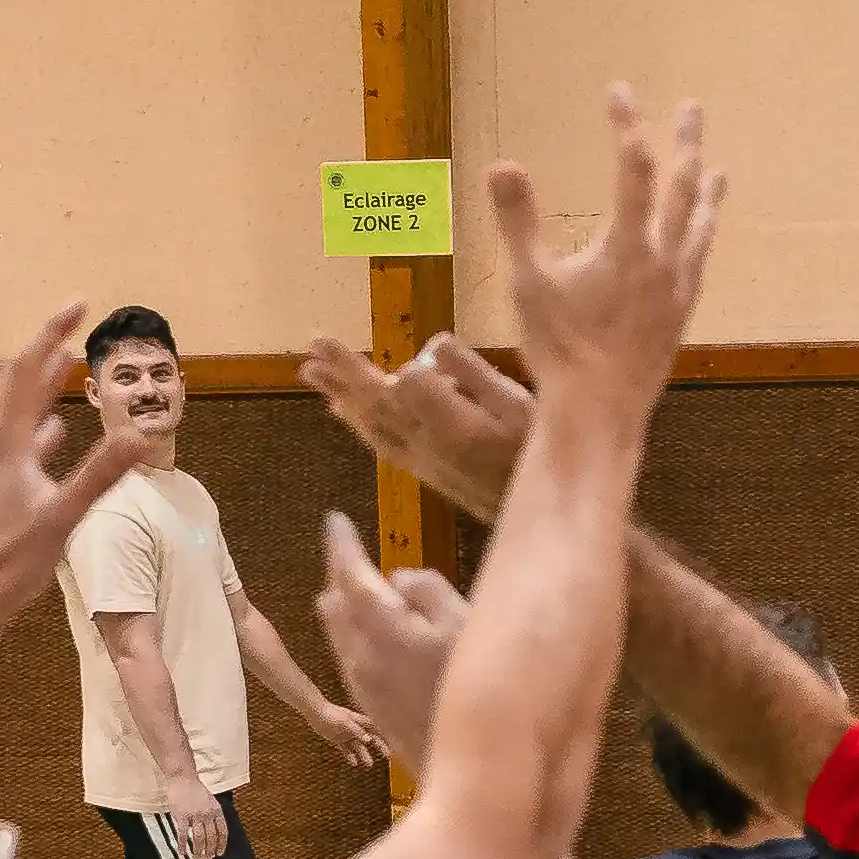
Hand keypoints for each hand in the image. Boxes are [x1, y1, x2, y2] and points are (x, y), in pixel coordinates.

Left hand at [0, 300, 152, 613]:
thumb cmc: (7, 562)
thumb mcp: (61, 518)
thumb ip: (99, 475)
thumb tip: (137, 435)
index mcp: (6, 445)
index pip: (28, 372)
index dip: (53, 333)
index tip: (79, 305)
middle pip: (18, 383)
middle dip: (46, 348)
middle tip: (74, 322)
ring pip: (16, 411)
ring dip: (40, 382)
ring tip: (63, 360)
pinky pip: (18, 443)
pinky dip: (38, 426)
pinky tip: (53, 430)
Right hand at [169, 787, 232, 858]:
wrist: (183, 778)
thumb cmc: (195, 789)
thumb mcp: (210, 801)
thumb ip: (212, 816)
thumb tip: (211, 832)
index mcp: (216, 811)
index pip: (222, 831)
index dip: (221, 844)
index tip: (220, 853)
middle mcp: (208, 814)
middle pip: (211, 837)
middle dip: (210, 850)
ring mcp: (195, 815)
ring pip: (199, 838)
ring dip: (199, 851)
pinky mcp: (182, 816)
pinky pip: (183, 834)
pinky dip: (183, 844)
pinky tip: (183, 852)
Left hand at [301, 327, 539, 523]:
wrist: (549, 517)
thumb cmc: (545, 453)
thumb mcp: (522, 407)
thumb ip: (476, 376)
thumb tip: (432, 347)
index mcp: (450, 427)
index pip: (394, 388)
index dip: (359, 365)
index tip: (326, 341)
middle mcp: (428, 446)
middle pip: (375, 406)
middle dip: (342, 377)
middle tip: (309, 351)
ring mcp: (423, 461)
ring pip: (373, 427)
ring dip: (341, 398)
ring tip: (311, 374)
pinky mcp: (427, 471)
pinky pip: (382, 444)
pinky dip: (359, 424)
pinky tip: (342, 412)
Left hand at [307, 697, 384, 766]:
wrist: (316, 712)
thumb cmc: (332, 714)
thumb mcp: (346, 722)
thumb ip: (357, 731)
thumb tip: (369, 740)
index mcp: (361, 722)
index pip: (376, 730)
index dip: (386, 737)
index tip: (393, 745)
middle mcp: (356, 729)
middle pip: (371, 739)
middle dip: (380, 747)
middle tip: (387, 756)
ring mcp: (347, 734)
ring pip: (359, 746)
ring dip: (365, 755)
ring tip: (369, 765)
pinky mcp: (338, 739)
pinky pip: (346, 749)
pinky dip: (350, 756)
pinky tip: (353, 763)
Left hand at [312, 514, 466, 753]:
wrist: (467, 768)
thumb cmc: (476, 689)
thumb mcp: (465, 624)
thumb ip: (426, 589)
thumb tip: (397, 579)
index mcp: (381, 627)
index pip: (348, 573)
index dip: (340, 543)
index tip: (336, 519)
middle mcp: (359, 653)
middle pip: (332, 600)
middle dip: (340, 573)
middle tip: (357, 555)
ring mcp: (360, 681)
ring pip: (338, 630)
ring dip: (349, 606)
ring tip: (379, 596)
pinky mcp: (369, 702)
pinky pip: (350, 653)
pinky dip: (359, 632)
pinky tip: (393, 638)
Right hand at [485, 85, 719, 413]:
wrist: (600, 413)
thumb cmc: (559, 349)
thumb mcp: (529, 281)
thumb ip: (517, 220)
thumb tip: (501, 164)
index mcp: (628, 244)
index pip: (632, 167)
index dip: (625, 124)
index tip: (617, 92)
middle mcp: (663, 260)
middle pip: (683, 187)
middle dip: (685, 142)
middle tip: (691, 108)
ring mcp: (678, 289)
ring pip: (701, 226)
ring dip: (707, 192)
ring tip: (717, 171)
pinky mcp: (680, 316)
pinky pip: (698, 263)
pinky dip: (701, 238)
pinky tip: (700, 242)